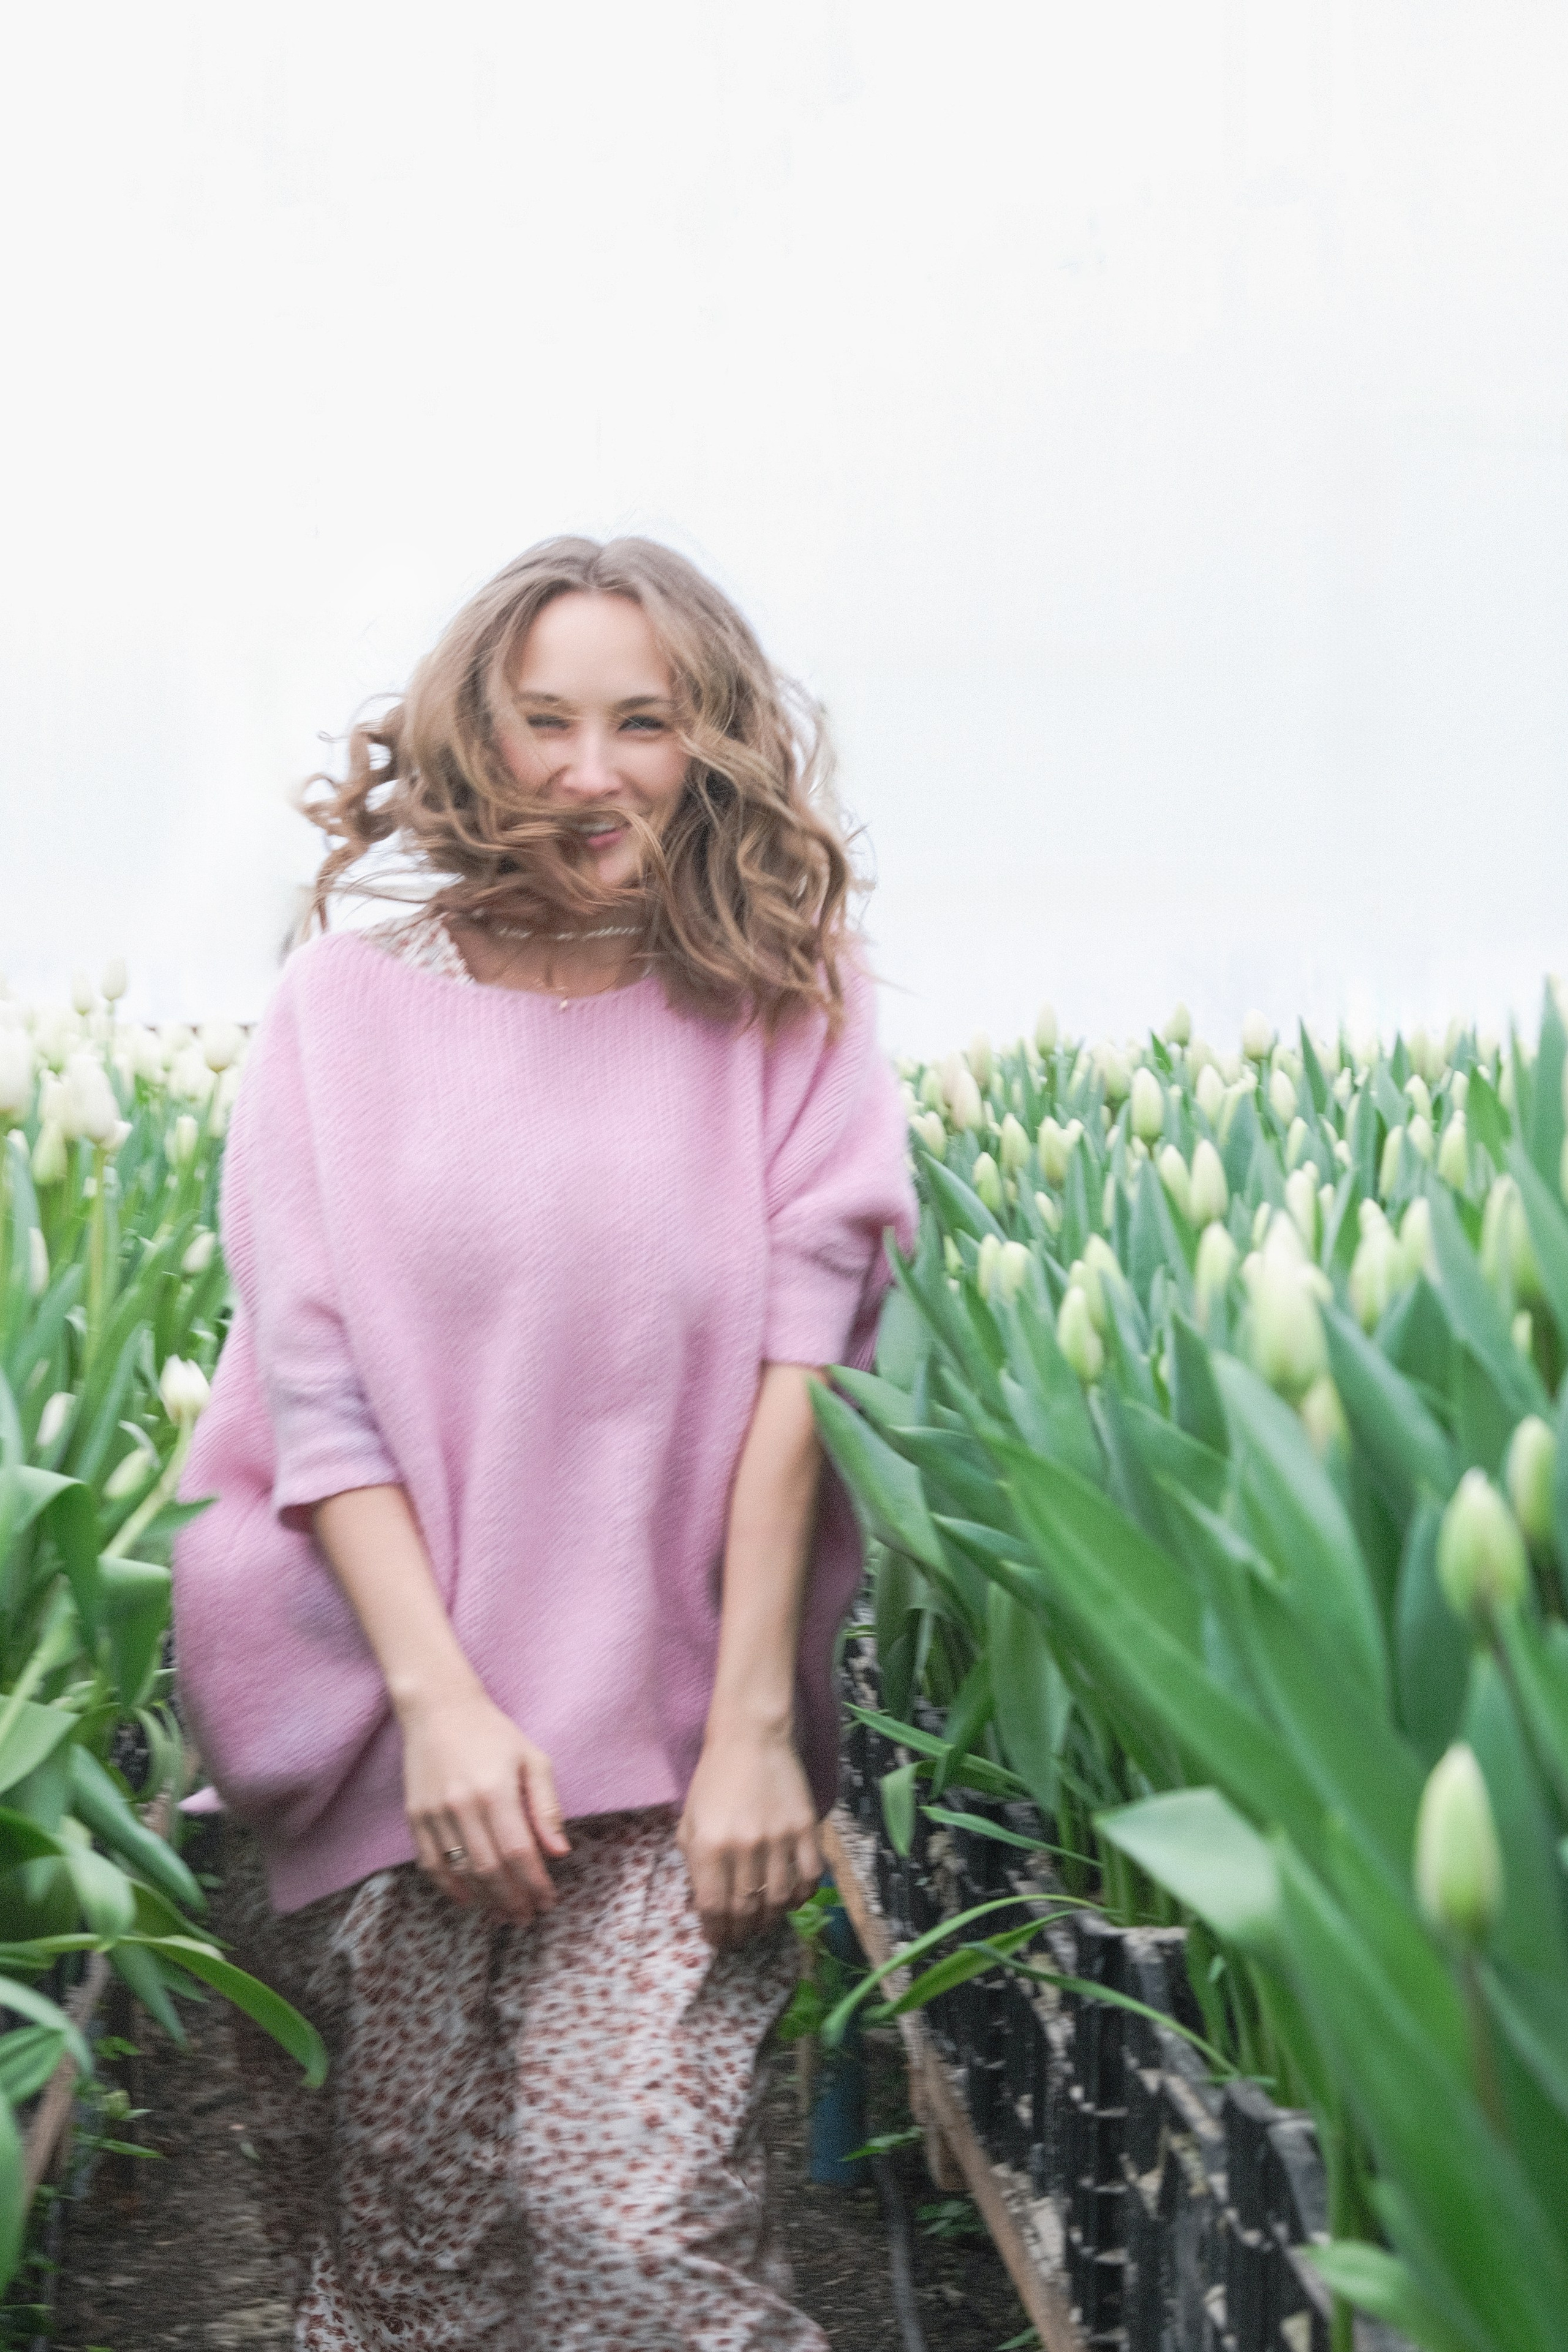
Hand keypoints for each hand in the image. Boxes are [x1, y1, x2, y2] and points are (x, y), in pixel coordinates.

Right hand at [399, 1683, 569, 1922]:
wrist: (438, 1709)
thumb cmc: (493, 1733)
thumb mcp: (532, 1759)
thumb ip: (546, 1807)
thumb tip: (559, 1853)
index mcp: (495, 1790)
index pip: (518, 1852)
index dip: (534, 1884)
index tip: (548, 1902)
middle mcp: (461, 1805)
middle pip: (489, 1870)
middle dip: (512, 1900)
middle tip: (527, 1917)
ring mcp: (434, 1813)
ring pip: (460, 1872)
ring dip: (484, 1900)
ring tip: (503, 1914)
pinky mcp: (415, 1816)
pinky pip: (432, 1864)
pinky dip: (450, 1887)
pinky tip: (469, 1899)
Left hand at [678, 1725, 820, 1951]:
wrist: (750, 1738)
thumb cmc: (714, 1780)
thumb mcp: (689, 1820)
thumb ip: (694, 1863)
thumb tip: (708, 1903)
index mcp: (708, 1845)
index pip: (713, 1907)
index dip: (716, 1932)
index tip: (718, 1940)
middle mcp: (743, 1847)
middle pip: (746, 1909)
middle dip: (741, 1932)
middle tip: (741, 1939)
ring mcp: (778, 1838)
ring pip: (779, 1899)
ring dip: (771, 1919)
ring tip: (764, 1924)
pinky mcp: (805, 1827)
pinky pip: (811, 1875)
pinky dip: (804, 1896)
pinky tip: (793, 1900)